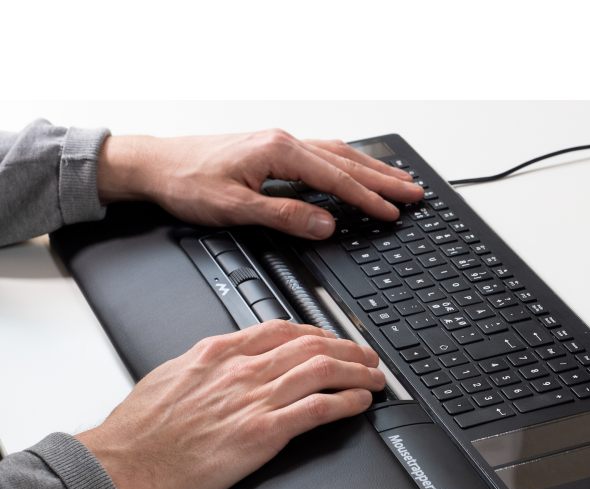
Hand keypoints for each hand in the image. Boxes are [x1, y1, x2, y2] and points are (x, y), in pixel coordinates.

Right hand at [76, 321, 385, 488]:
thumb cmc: (142, 428)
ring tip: (375, 377)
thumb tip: (230, 360)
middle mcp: (241, 370)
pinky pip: (315, 409)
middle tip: (367, 357)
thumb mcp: (173, 374)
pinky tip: (360, 402)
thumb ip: (209, 363)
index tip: (334, 339)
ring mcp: (253, 400)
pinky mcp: (261, 433)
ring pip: (321, 371)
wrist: (124, 462)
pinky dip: (345, 402)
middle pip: (311, 346)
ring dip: (357, 372)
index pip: (282, 329)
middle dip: (348, 349)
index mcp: (220, 353)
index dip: (318, 332)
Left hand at [96, 129, 423, 238]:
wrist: (155, 164)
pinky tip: (357, 170)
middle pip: (346, 161)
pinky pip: (323, 155)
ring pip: (338, 155)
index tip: (392, 212)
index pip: (336, 178)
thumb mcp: (235, 208)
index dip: (367, 198)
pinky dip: (348, 164)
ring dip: (371, 170)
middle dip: (383, 179)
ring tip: (398, 181)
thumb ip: (284, 217)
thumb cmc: (187, 183)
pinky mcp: (273, 151)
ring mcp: (280, 144)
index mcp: (279, 152)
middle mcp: (284, 142)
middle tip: (414, 192)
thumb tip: (325, 225)